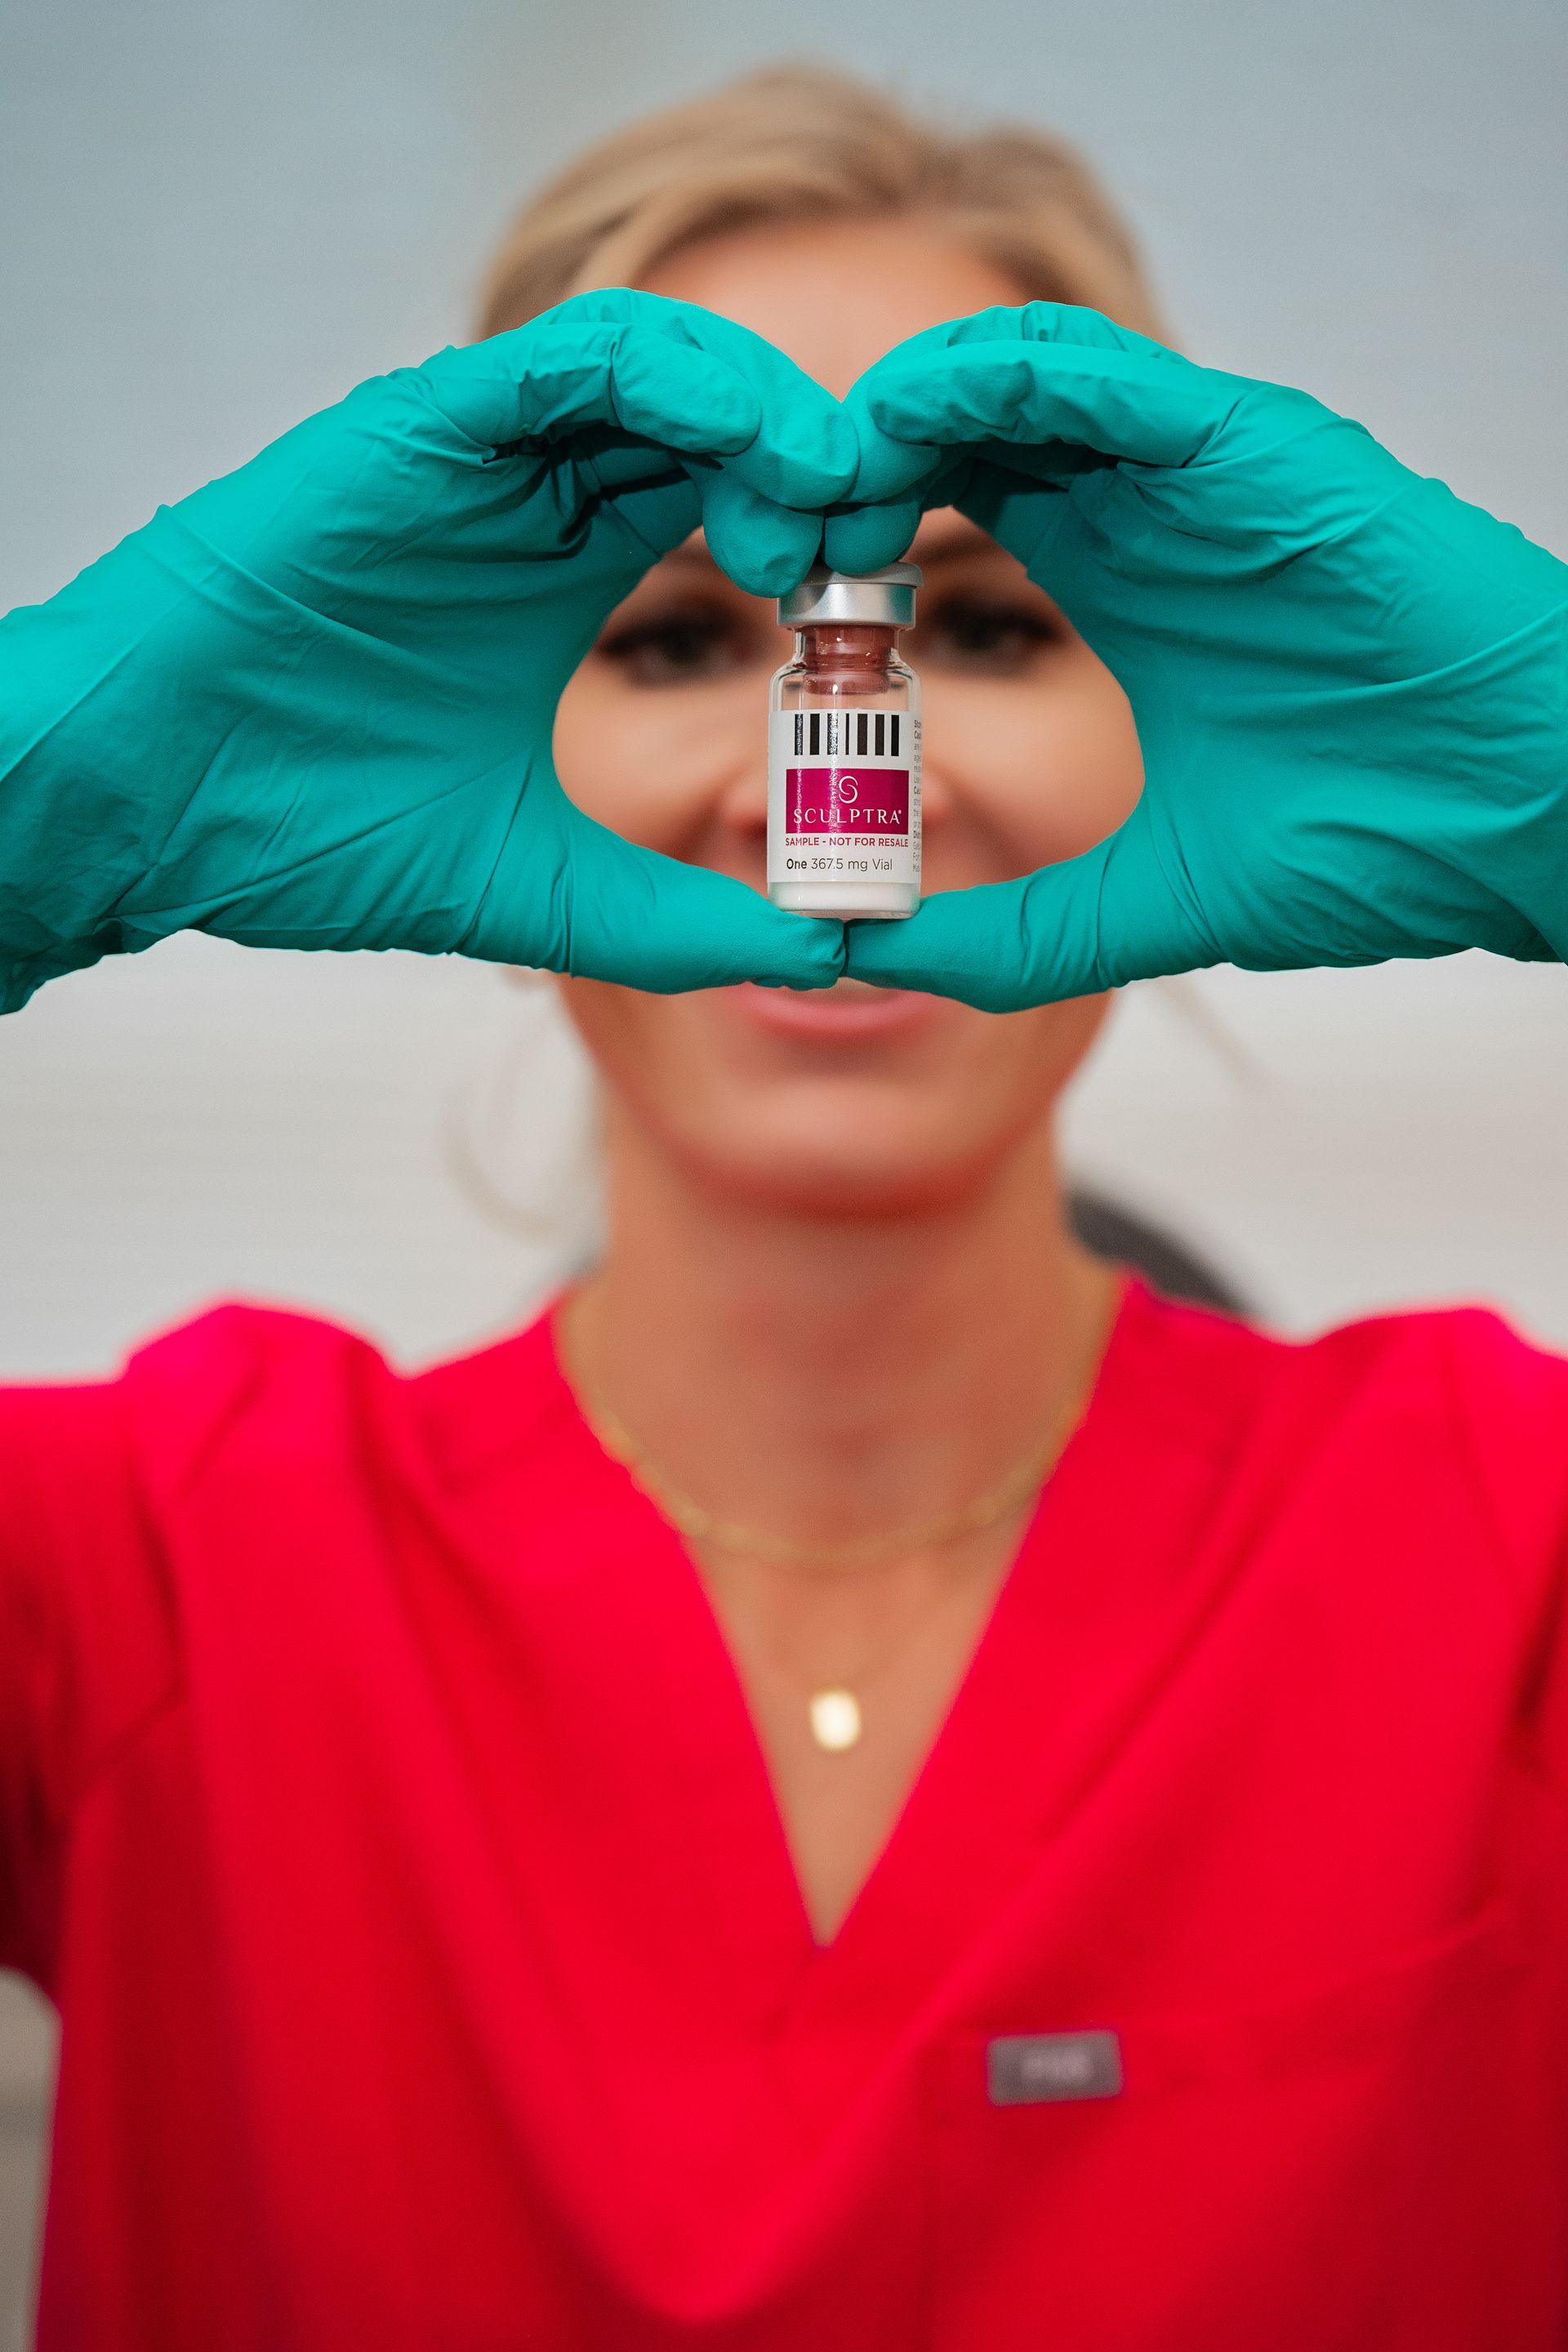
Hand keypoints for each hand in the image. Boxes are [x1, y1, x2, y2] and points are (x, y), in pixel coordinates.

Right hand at [0, 292, 855, 1010]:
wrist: (157, 807)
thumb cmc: (310, 834)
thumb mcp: (534, 889)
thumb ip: (671, 920)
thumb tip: (824, 959)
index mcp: (566, 577)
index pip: (728, 511)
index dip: (817, 544)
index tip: (874, 624)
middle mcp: (535, 498)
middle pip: (715, 429)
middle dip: (814, 473)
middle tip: (878, 547)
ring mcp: (482, 454)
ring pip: (664, 370)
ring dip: (767, 418)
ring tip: (831, 500)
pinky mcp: (426, 423)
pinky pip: (575, 358)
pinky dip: (681, 377)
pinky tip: (754, 445)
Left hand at [828, 305, 1567, 1008]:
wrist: (1525, 818)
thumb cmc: (1375, 846)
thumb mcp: (1146, 902)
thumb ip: (1012, 934)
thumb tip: (865, 963)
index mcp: (1117, 589)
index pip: (948, 515)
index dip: (849, 541)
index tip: (781, 613)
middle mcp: (1141, 510)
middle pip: (954, 433)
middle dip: (847, 467)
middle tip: (767, 533)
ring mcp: (1191, 468)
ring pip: (1002, 378)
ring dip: (890, 414)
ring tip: (818, 485)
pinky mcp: (1245, 440)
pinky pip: (1088, 368)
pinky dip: (980, 379)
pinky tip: (902, 430)